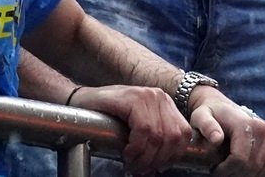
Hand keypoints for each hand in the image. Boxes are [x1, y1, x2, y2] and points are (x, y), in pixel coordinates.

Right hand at [72, 85, 190, 175]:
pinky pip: (143, 130)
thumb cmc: (108, 118)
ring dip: (145, 157)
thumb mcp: (138, 127)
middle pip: (172, 138)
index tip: (156, 167)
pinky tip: (127, 153)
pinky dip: (136, 147)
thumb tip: (163, 164)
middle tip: (140, 170)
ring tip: (132, 163)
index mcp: (165, 104)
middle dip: (157, 160)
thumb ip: (154, 139)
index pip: (183, 135)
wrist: (81, 102)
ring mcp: (147, 95)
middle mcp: (159, 96)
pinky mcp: (133, 98)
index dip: (172, 157)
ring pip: (159, 136)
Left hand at [187, 89, 264, 176]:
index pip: (239, 159)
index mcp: (244, 123)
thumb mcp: (201, 117)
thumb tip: (217, 139)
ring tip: (229, 168)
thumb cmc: (208, 113)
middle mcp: (261, 128)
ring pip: (261, 168)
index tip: (214, 169)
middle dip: (234, 173)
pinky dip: (256, 171)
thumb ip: (207, 127)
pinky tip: (241, 168)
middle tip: (220, 171)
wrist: (220, 106)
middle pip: (251, 166)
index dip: (225, 170)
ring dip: (245, 174)